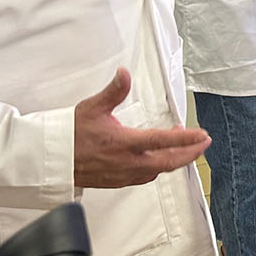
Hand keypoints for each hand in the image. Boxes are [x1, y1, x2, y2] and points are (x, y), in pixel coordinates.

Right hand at [74, 68, 209, 188]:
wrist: (51, 160)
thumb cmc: (70, 134)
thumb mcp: (92, 107)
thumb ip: (113, 91)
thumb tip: (124, 73)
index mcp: (123, 142)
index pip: (162, 140)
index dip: (186, 139)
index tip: (202, 135)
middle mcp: (126, 162)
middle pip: (167, 162)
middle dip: (189, 154)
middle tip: (203, 144)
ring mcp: (122, 174)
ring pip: (157, 171)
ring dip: (174, 161)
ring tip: (184, 149)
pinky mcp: (117, 181)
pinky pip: (144, 177)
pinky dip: (158, 168)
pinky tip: (159, 160)